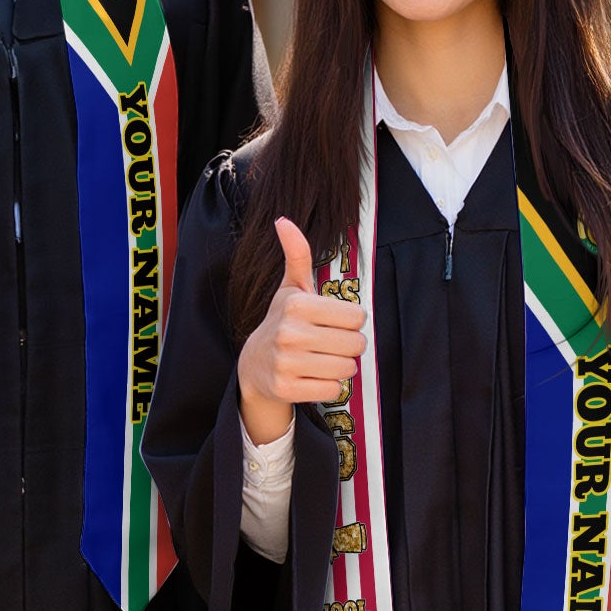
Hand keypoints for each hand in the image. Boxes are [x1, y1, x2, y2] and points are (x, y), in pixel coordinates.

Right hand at [236, 217, 365, 445]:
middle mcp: (289, 332)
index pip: (357, 316)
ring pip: (347, 368)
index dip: (350, 321)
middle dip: (349, 345)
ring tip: (322, 360)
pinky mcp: (286, 388)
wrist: (254, 365)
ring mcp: (286, 362)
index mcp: (296, 304)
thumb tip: (283, 220)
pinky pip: (332, 390)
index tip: (333, 323)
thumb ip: (297, 255)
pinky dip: (328, 386)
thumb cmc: (282, 321)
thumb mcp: (290, 288)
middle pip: (355, 343)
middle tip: (330, 344)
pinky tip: (312, 377)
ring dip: (341, 367)